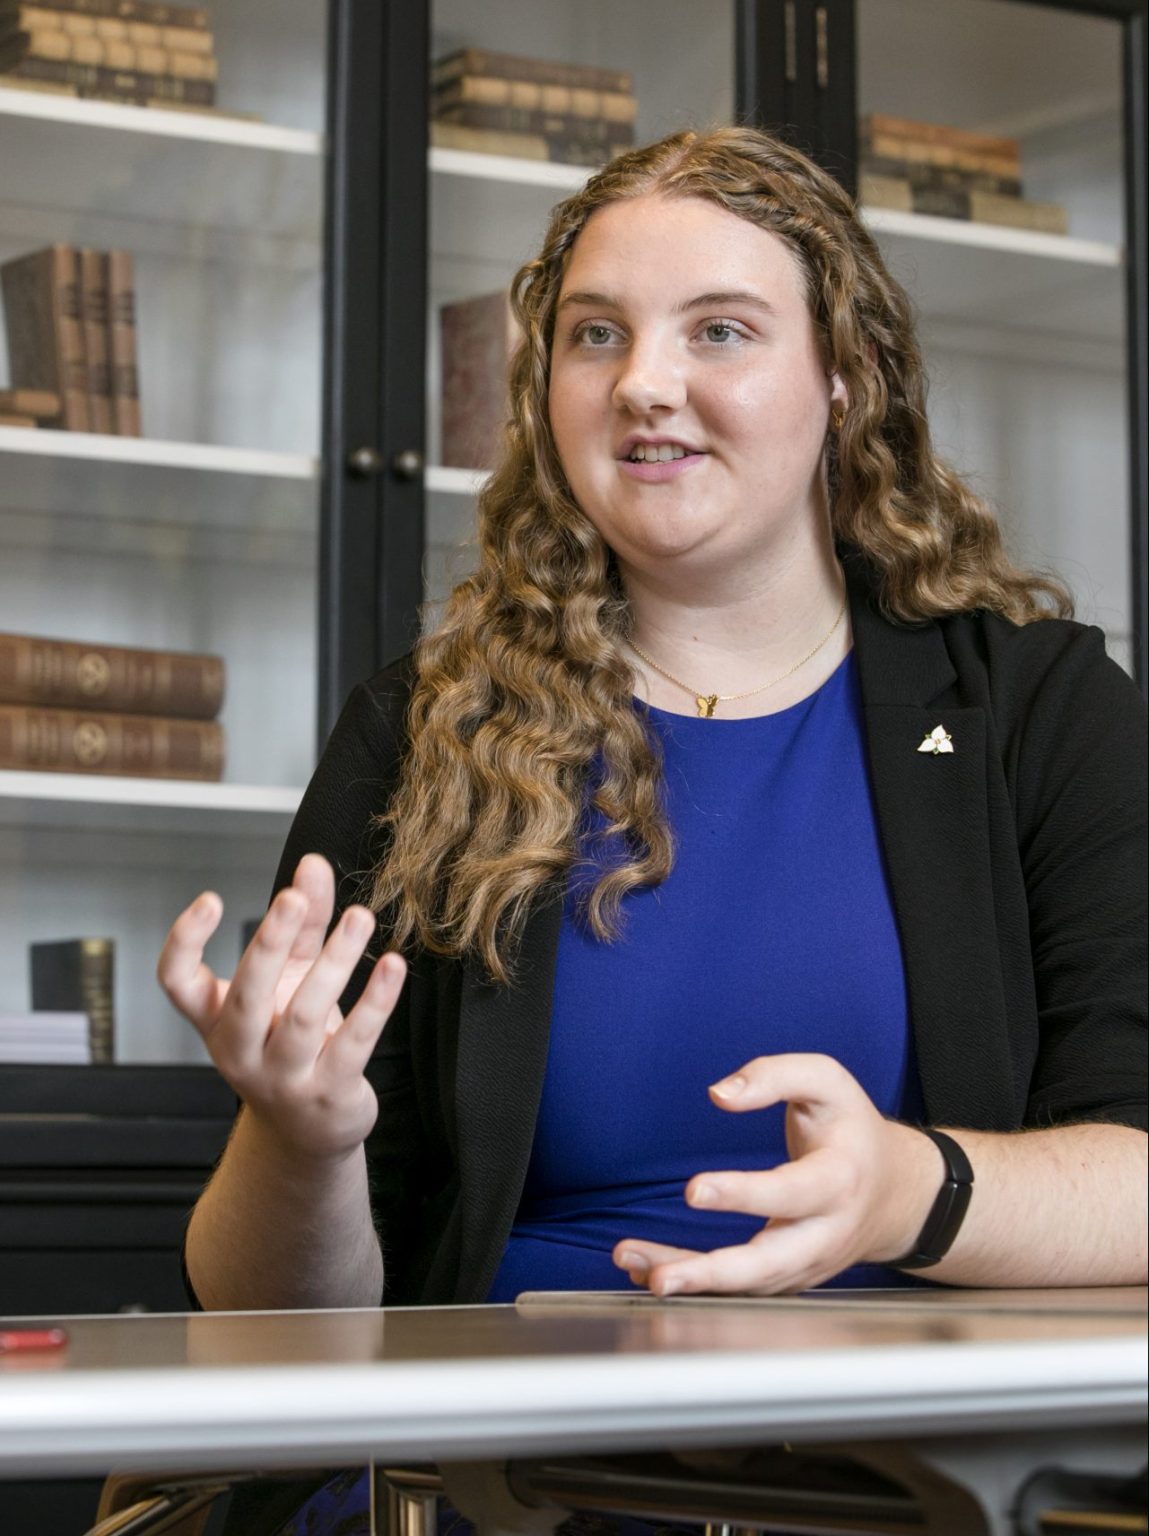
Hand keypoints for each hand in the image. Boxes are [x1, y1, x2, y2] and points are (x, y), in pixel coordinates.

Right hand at [157, 853, 406, 1162]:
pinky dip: (375, 1002)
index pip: (177, 982)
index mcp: (217, 1020)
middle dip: (269, 944)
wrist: (308, 1131)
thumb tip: (313, 864)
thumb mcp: (293, 977)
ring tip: (360, 917)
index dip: (184, 942)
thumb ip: (303, 922)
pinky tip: (393, 966)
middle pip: (246, 998)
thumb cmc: (293, 1039)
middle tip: (291, 897)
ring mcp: (283, 1079)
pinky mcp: (328, 1095)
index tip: (210, 899)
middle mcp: (241, 1052)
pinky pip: (353, 1044)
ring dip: (335, 962)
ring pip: (305, 1017)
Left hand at [613, 1052, 940, 1295]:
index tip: (693, 1189)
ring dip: (691, 1282)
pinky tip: (651, 1271)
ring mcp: (807, 1264)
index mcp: (839, 1180)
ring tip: (638, 1268)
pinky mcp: (788, 1277)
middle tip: (664, 1277)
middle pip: (770, 1264)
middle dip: (714, 1274)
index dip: (743, 1194)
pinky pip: (740, 1289)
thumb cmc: (851, 1129)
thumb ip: (775, 1075)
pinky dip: (697, 1286)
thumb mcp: (827, 1082)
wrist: (895, 1193)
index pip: (790, 1192)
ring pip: (747, 1284)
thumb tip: (719, 1094)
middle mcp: (824, 1233)